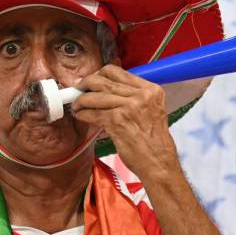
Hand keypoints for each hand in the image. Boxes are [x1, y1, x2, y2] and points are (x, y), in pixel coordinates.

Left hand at [70, 64, 179, 179]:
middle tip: (78, 90)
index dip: (99, 75)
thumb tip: (106, 88)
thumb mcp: (151, 110)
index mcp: (150, 90)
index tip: (91, 81)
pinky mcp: (117, 121)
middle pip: (103, 80)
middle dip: (86, 84)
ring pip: (95, 96)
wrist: (159, 163)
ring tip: (76, 106)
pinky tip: (80, 115)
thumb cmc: (153, 141)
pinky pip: (93, 113)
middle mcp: (141, 95)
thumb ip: (134, 97)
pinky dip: (83, 114)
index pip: (117, 71)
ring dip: (80, 101)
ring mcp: (129, 107)